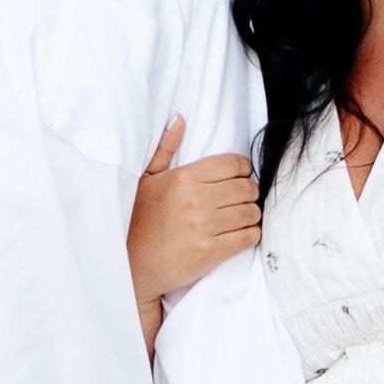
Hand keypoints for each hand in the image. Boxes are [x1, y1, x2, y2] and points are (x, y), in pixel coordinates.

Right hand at [128, 114, 261, 303]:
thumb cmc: (139, 219)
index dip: (243, 168)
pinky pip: (248, 237)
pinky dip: (251, 234)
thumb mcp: (147, 179)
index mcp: (184, 178)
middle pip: (246, 187)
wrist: (132, 264)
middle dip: (249, 191)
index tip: (240, 175)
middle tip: (241, 197)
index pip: (232, 164)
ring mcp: (204, 227)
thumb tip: (179, 119)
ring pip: (250, 212)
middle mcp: (196, 200)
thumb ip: (165, 148)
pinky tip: (242, 233)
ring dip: (251, 213)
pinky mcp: (211, 252)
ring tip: (241, 216)